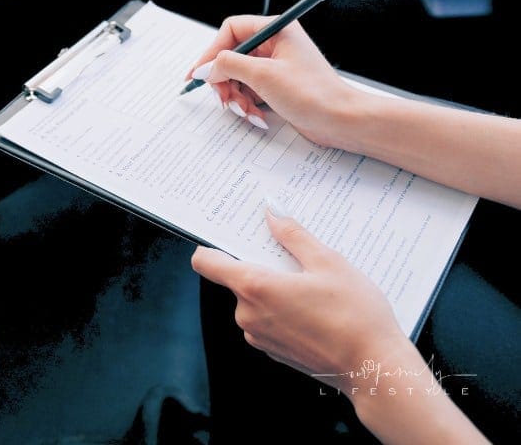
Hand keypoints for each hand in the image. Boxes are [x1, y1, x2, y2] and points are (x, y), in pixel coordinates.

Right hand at [186, 15, 362, 148]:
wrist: (340, 120)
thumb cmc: (313, 93)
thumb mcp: (263, 76)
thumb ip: (227, 66)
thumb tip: (204, 68)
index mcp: (275, 30)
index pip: (231, 30)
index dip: (212, 52)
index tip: (200, 74)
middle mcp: (275, 44)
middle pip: (231, 56)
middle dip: (224, 81)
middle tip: (224, 99)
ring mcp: (275, 66)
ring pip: (238, 77)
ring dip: (236, 97)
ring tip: (246, 111)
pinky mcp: (276, 85)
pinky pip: (249, 91)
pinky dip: (248, 105)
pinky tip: (257, 116)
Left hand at [191, 207, 409, 393]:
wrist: (374, 369)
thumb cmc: (355, 315)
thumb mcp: (328, 262)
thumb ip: (294, 235)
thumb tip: (273, 213)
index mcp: (254, 287)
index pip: (206, 262)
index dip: (210, 246)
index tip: (225, 236)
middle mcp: (248, 314)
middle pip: (238, 279)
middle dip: (261, 265)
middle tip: (293, 257)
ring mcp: (259, 336)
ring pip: (255, 300)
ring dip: (275, 289)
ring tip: (312, 285)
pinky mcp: (273, 350)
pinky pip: (268, 320)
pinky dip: (283, 310)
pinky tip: (314, 308)